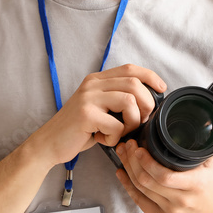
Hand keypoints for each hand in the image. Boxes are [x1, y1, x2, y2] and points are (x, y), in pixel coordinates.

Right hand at [25, 64, 165, 168]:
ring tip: (120, 132)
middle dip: (146, 105)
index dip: (150, 76)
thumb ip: (117, 99)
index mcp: (97, 80)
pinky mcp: (86, 114)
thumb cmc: (78, 130)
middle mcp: (92, 84)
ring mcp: (88, 98)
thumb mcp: (98, 108)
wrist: (49, 143)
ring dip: (132, 122)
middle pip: (134, 84)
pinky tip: (103, 140)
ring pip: (129, 101)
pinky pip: (116, 125)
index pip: (130, 69)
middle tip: (140, 122)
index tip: (162, 89)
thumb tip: (149, 102)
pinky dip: (115, 138)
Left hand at [113, 139, 212, 212]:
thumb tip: (200, 118)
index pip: (164, 176)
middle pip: (147, 181)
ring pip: (141, 190)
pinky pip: (141, 202)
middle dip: (132, 160)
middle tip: (127, 145)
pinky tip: (122, 174)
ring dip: (128, 170)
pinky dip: (128, 186)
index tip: (138, 147)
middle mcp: (183, 201)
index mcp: (197, 185)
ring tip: (124, 154)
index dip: (146, 162)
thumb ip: (208, 141)